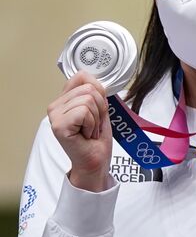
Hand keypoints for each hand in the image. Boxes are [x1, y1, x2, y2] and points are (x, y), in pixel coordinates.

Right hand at [48, 72, 111, 191]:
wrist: (96, 160)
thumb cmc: (96, 138)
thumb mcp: (100, 109)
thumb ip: (95, 92)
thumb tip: (91, 76)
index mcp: (64, 99)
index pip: (82, 76)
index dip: (98, 92)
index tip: (97, 110)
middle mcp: (55, 106)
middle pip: (89, 89)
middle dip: (99, 108)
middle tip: (93, 125)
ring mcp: (55, 115)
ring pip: (88, 100)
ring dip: (96, 119)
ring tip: (89, 131)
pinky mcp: (59, 125)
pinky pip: (84, 112)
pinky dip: (92, 125)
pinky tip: (85, 135)